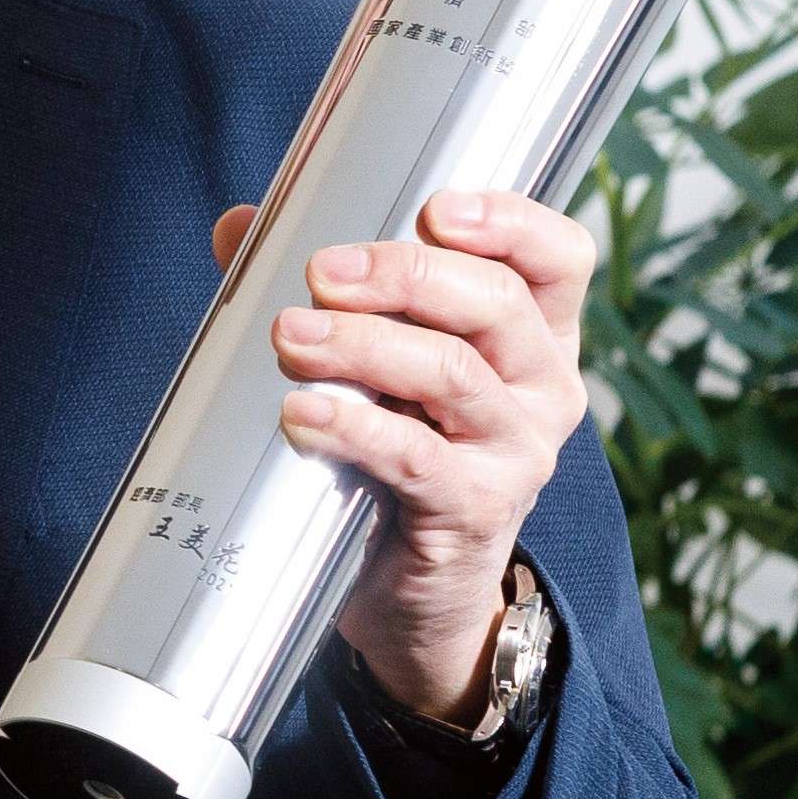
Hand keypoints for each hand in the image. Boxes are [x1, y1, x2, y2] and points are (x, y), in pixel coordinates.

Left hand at [208, 188, 593, 725]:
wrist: (416, 590)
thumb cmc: (396, 453)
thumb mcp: (377, 366)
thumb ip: (323, 292)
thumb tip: (240, 227)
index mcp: (534, 334)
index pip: (558, 257)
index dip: (509, 222)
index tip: (433, 208)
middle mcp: (544, 386)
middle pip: (496, 303)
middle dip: (402, 276)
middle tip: (319, 273)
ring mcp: (520, 451)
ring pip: (452, 373)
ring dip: (363, 346)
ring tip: (289, 337)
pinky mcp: (479, 510)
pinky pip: (418, 457)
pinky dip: (354, 428)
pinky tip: (300, 415)